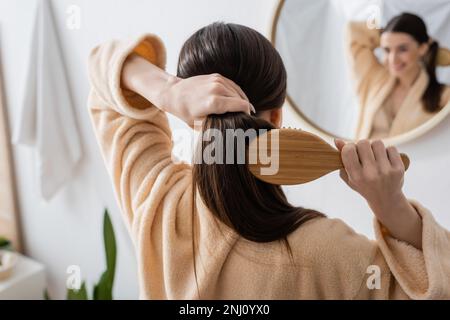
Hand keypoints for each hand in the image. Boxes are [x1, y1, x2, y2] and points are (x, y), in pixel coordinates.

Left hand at [122, 55, 253, 127]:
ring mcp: (217, 80)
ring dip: (242, 101)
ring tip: (244, 111)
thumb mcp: (200, 125)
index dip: (247, 114)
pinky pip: (233, 86)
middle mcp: (217, 89)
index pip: (241, 106)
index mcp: (214, 102)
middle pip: (241, 99)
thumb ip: (216, 127)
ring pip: (238, 92)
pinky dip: (237, 94)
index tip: (247, 122)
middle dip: (245, 109)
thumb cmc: (186, 112)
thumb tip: (230, 134)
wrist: (173, 93)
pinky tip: (239, 101)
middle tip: (246, 119)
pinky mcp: (217, 76)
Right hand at [334, 139, 404, 205]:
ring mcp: (386, 171)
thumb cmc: (363, 185)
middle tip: (363, 153)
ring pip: (377, 143)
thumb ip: (342, 159)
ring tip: (374, 156)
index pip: (349, 151)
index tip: (351, 151)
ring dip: (375, 147)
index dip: (349, 147)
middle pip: (363, 143)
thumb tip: (337, 140)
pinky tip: (385, 160)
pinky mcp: (398, 169)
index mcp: (356, 177)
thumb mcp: (349, 176)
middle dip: (362, 145)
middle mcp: (371, 174)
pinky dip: (387, 151)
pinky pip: (391, 148)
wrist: (385, 200)